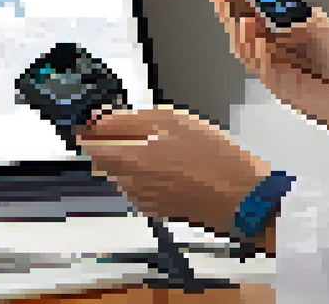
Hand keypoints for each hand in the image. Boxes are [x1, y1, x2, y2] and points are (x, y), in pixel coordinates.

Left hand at [76, 105, 269, 238]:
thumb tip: (99, 120)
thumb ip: (128, 120)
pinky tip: (173, 166)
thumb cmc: (211, 157)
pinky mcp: (155, 209)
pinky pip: (139, 188)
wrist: (239, 196)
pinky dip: (147, 175)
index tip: (98, 121)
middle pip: (103, 161)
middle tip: (138, 129)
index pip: (88, 146)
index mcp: (127, 160)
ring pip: (121, 174)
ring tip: (164, 147)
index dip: (90, 130)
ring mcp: (141, 199)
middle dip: (112, 143)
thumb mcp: (170, 121)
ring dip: (131, 159)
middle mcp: (128, 184)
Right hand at [211, 0, 328, 159]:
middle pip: (240, 23)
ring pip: (242, 45)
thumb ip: (291, 14)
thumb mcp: (320, 25)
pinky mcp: (276, 84)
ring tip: (236, 10)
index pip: (253, 5)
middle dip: (228, 3)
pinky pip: (259, 65)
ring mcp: (272, 65)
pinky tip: (257, 37)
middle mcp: (274, 45)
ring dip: (237, 27)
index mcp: (284, 27)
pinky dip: (256, 50)